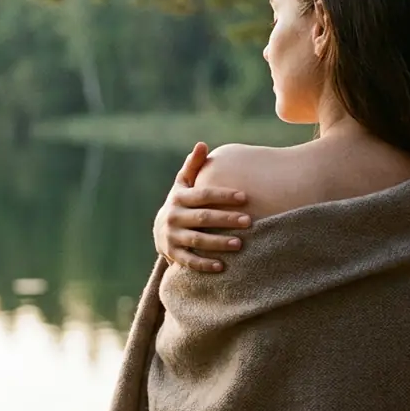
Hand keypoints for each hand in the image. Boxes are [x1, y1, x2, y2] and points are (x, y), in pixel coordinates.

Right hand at [154, 142, 251, 271]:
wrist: (160, 231)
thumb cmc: (181, 203)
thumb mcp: (183, 184)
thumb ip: (193, 166)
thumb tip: (202, 144)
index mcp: (178, 197)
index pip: (203, 195)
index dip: (223, 195)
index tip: (245, 197)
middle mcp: (173, 217)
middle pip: (202, 218)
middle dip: (226, 219)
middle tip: (249, 221)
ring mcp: (172, 237)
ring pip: (197, 240)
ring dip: (219, 243)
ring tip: (240, 243)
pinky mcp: (173, 255)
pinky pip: (190, 261)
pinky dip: (205, 264)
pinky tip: (222, 266)